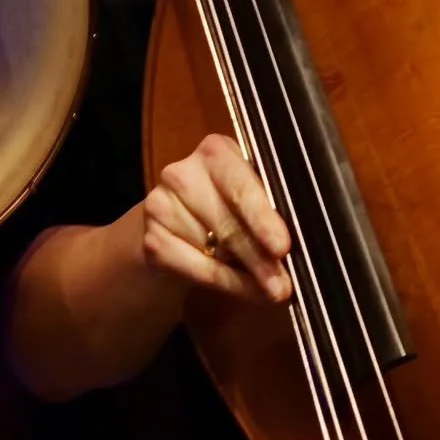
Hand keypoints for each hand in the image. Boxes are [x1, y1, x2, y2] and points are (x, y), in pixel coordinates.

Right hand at [142, 135, 291, 303]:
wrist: (179, 230)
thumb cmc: (230, 212)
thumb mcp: (252, 204)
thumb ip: (270, 218)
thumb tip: (287, 257)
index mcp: (216, 152)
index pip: (240, 185)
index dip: (262, 217)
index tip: (281, 247)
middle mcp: (181, 172)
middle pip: (228, 222)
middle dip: (260, 258)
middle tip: (283, 286)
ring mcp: (160, 205)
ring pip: (215, 248)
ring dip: (247, 275)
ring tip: (268, 287)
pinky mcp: (151, 239)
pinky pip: (197, 269)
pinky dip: (226, 284)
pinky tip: (241, 288)